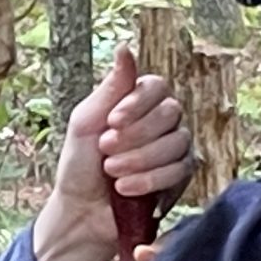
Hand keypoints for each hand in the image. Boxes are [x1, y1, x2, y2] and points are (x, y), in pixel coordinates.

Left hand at [32, 48, 194, 260]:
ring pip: (177, 142)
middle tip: (106, 151)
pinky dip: (151, 180)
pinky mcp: (180, 177)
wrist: (82, 211)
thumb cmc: (80, 165)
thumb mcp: (86, 121)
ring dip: (140, 160)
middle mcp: (161, 121)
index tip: (112, 121)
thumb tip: (125, 48)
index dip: (137, 104)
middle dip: (135, 136)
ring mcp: (174, 148)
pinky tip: (127, 188)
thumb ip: (110, 87)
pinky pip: (180, 170)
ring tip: (112, 173)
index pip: (157, 86)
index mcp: (138, 102)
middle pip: (170, 113)